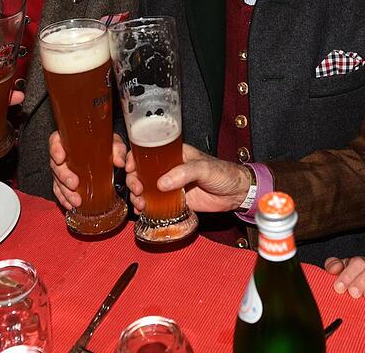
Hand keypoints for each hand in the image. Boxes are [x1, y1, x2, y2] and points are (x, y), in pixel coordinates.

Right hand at [50, 131, 126, 209]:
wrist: (108, 155)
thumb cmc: (107, 145)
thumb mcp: (114, 143)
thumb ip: (117, 149)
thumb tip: (119, 162)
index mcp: (70, 141)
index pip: (55, 141)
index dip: (55, 150)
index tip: (61, 158)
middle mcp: (64, 155)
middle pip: (56, 165)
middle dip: (63, 176)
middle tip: (73, 184)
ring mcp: (63, 170)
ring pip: (57, 181)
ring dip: (65, 192)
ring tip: (76, 201)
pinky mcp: (65, 183)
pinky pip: (60, 191)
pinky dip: (65, 199)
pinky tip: (70, 205)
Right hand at [125, 145, 250, 213]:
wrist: (235, 193)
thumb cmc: (223, 173)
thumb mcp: (204, 168)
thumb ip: (184, 173)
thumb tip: (161, 183)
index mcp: (174, 154)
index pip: (148, 151)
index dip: (134, 158)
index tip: (129, 167)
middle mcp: (168, 168)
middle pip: (141, 172)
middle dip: (133, 180)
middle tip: (138, 189)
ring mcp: (170, 185)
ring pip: (145, 188)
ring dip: (137, 195)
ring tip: (140, 204)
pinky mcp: (174, 201)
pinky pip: (155, 204)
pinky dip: (146, 208)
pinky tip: (142, 212)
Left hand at [324, 256, 364, 301]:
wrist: (357, 291)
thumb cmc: (346, 281)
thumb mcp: (337, 272)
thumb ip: (333, 266)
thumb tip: (334, 268)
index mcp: (359, 263)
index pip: (357, 263)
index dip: (348, 274)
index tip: (339, 288)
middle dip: (363, 280)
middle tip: (354, 293)